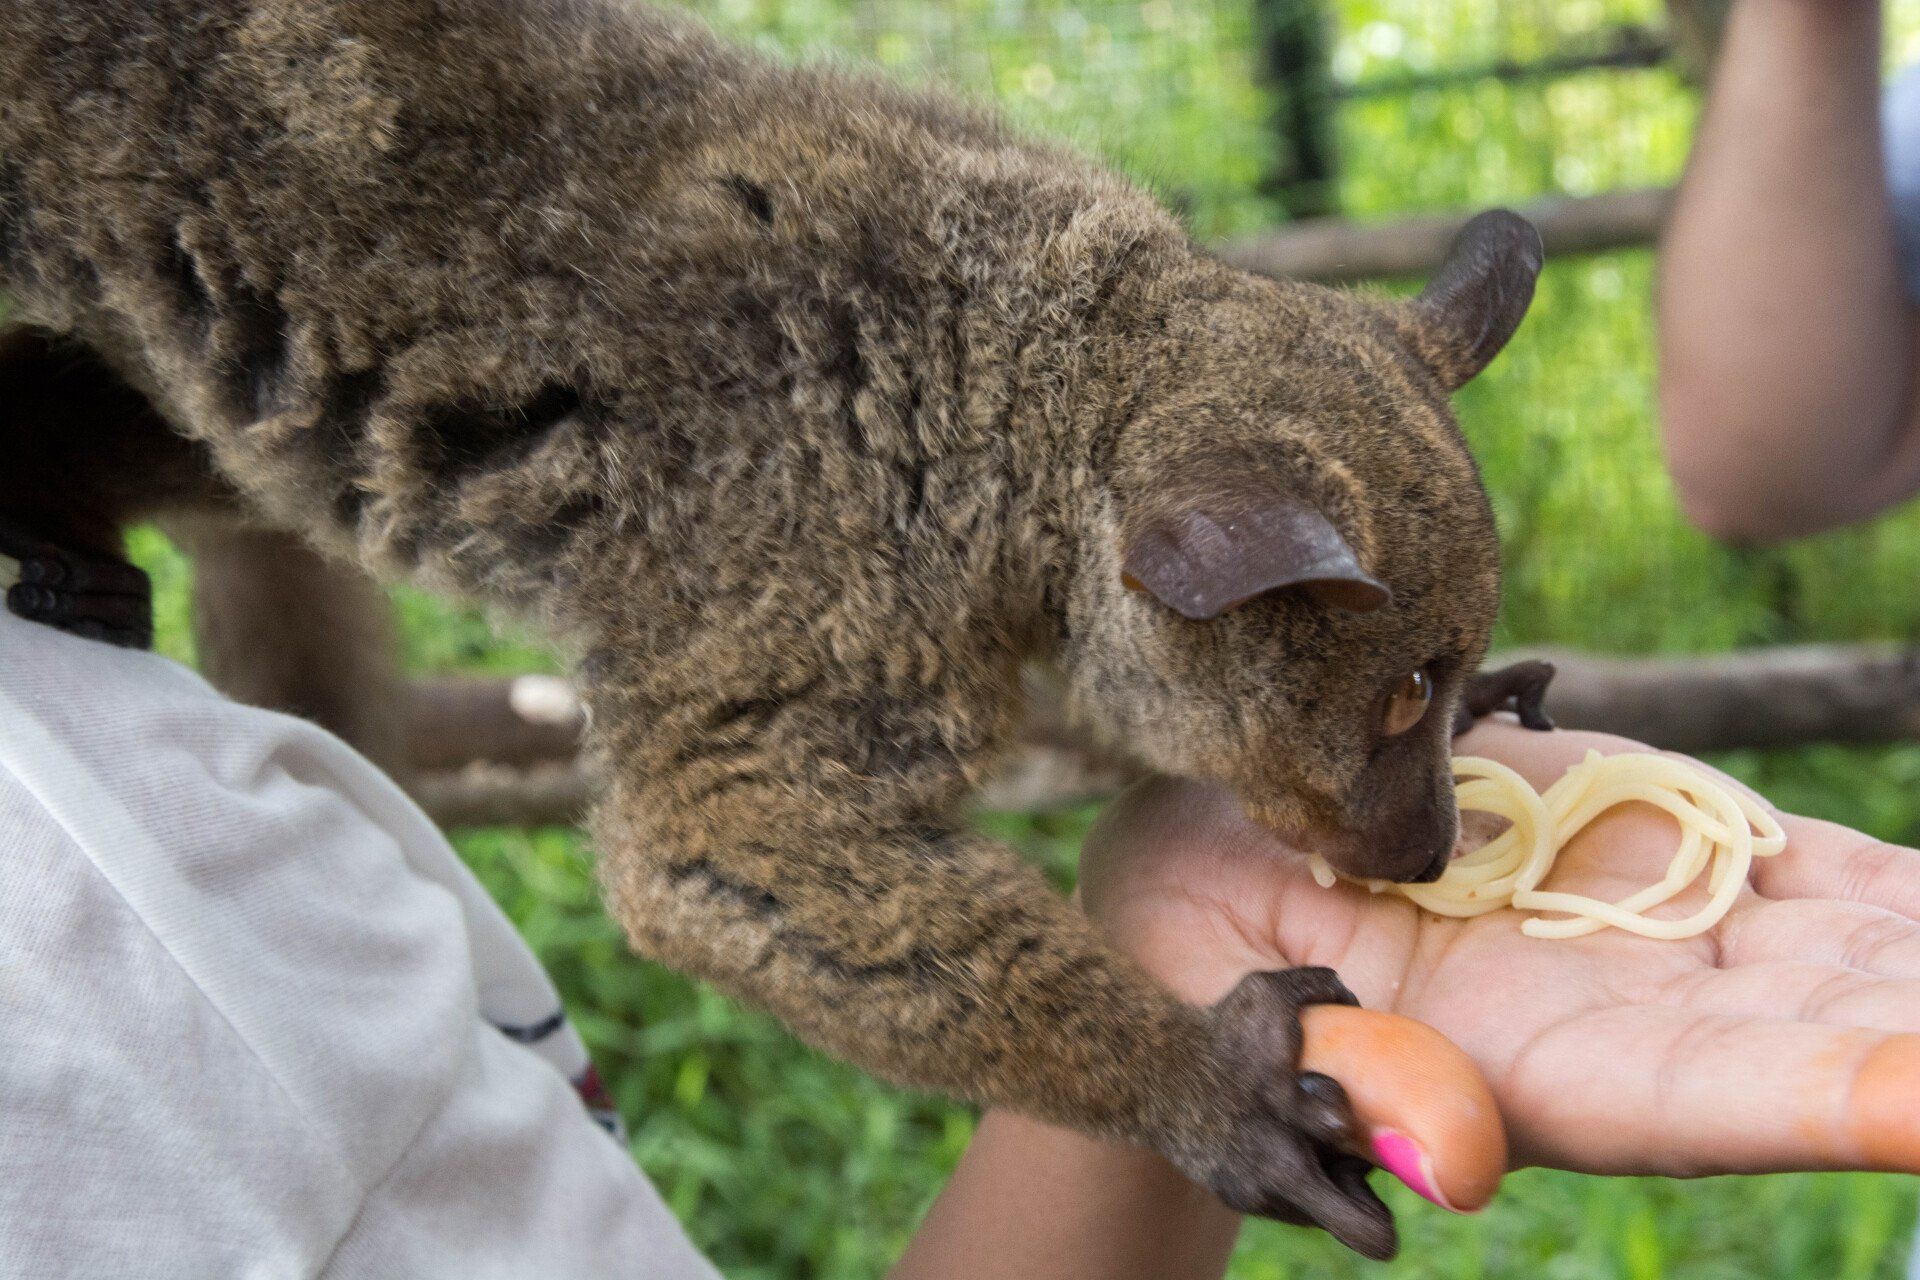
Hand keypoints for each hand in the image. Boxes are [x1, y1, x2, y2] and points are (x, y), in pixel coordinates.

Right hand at [1078, 719, 1919, 1176]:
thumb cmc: (1198, 968)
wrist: (1202, 875)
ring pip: (1849, 953)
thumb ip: (1344, 1089)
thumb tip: (1437, 1173)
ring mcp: (1656, 929)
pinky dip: (1896, 892)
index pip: (1723, 1100)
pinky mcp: (1653, 838)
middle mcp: (1629, 1020)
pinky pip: (1809, 871)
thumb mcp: (1244, 1030)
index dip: (1853, 1097)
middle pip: (1834, 1035)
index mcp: (1539, 1077)